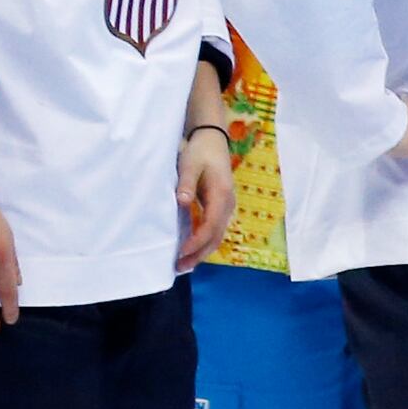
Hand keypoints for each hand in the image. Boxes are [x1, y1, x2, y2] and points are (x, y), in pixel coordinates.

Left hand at [176, 126, 235, 268]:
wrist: (213, 140)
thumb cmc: (200, 152)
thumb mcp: (189, 165)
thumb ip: (186, 184)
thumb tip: (182, 202)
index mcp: (221, 195)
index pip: (210, 226)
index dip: (197, 242)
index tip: (182, 252)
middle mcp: (227, 205)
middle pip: (216, 236)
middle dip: (199, 254)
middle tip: (180, 267)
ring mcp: (226, 207)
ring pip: (216, 236)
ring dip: (201, 251)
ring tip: (184, 265)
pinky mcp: (220, 207)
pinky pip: (214, 229)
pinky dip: (203, 242)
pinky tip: (190, 250)